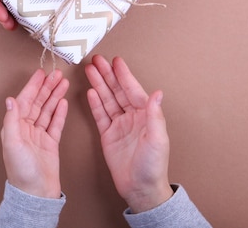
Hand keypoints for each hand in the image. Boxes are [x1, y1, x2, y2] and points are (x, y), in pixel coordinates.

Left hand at [1, 69, 68, 197]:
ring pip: (48, 110)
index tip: (40, 73)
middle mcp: (26, 128)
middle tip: (56, 74)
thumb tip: (10, 99)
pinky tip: (63, 102)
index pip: (25, 100)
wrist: (36, 192)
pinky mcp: (50, 143)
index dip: (33, 86)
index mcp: (15, 126)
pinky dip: (60, 112)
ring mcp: (39, 135)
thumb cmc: (21, 171)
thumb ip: (12, 120)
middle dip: (47, 87)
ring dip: (55, 96)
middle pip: (38, 102)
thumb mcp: (12, 143)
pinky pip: (56, 123)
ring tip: (63, 83)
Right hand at [85, 55, 172, 212]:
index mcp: (146, 115)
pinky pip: (100, 115)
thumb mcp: (157, 139)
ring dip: (99, 84)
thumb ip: (155, 115)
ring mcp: (119, 125)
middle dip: (107, 74)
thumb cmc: (153, 166)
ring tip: (89, 70)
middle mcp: (132, 117)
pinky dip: (95, 103)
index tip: (116, 61)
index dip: (124, 75)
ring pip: (107, 99)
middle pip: (117, 91)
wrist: (140, 188)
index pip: (133, 90)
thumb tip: (158, 93)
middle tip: (97, 60)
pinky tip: (90, 92)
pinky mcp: (108, 134)